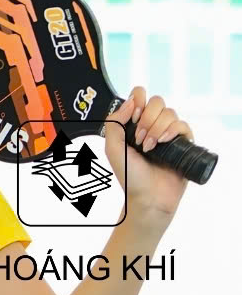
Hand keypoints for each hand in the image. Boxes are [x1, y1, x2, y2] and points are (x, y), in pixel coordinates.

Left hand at [103, 86, 195, 228]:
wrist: (148, 198)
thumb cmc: (130, 177)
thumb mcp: (112, 149)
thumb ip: (114, 124)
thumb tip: (129, 102)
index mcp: (135, 124)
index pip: (140, 96)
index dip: (138, 101)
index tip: (133, 118)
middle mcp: (153, 125)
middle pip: (157, 101)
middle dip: (147, 118)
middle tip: (139, 139)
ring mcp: (168, 133)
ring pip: (169, 112)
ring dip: (156, 128)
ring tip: (149, 148)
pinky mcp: (183, 142)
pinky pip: (182, 124)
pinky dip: (171, 130)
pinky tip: (162, 143)